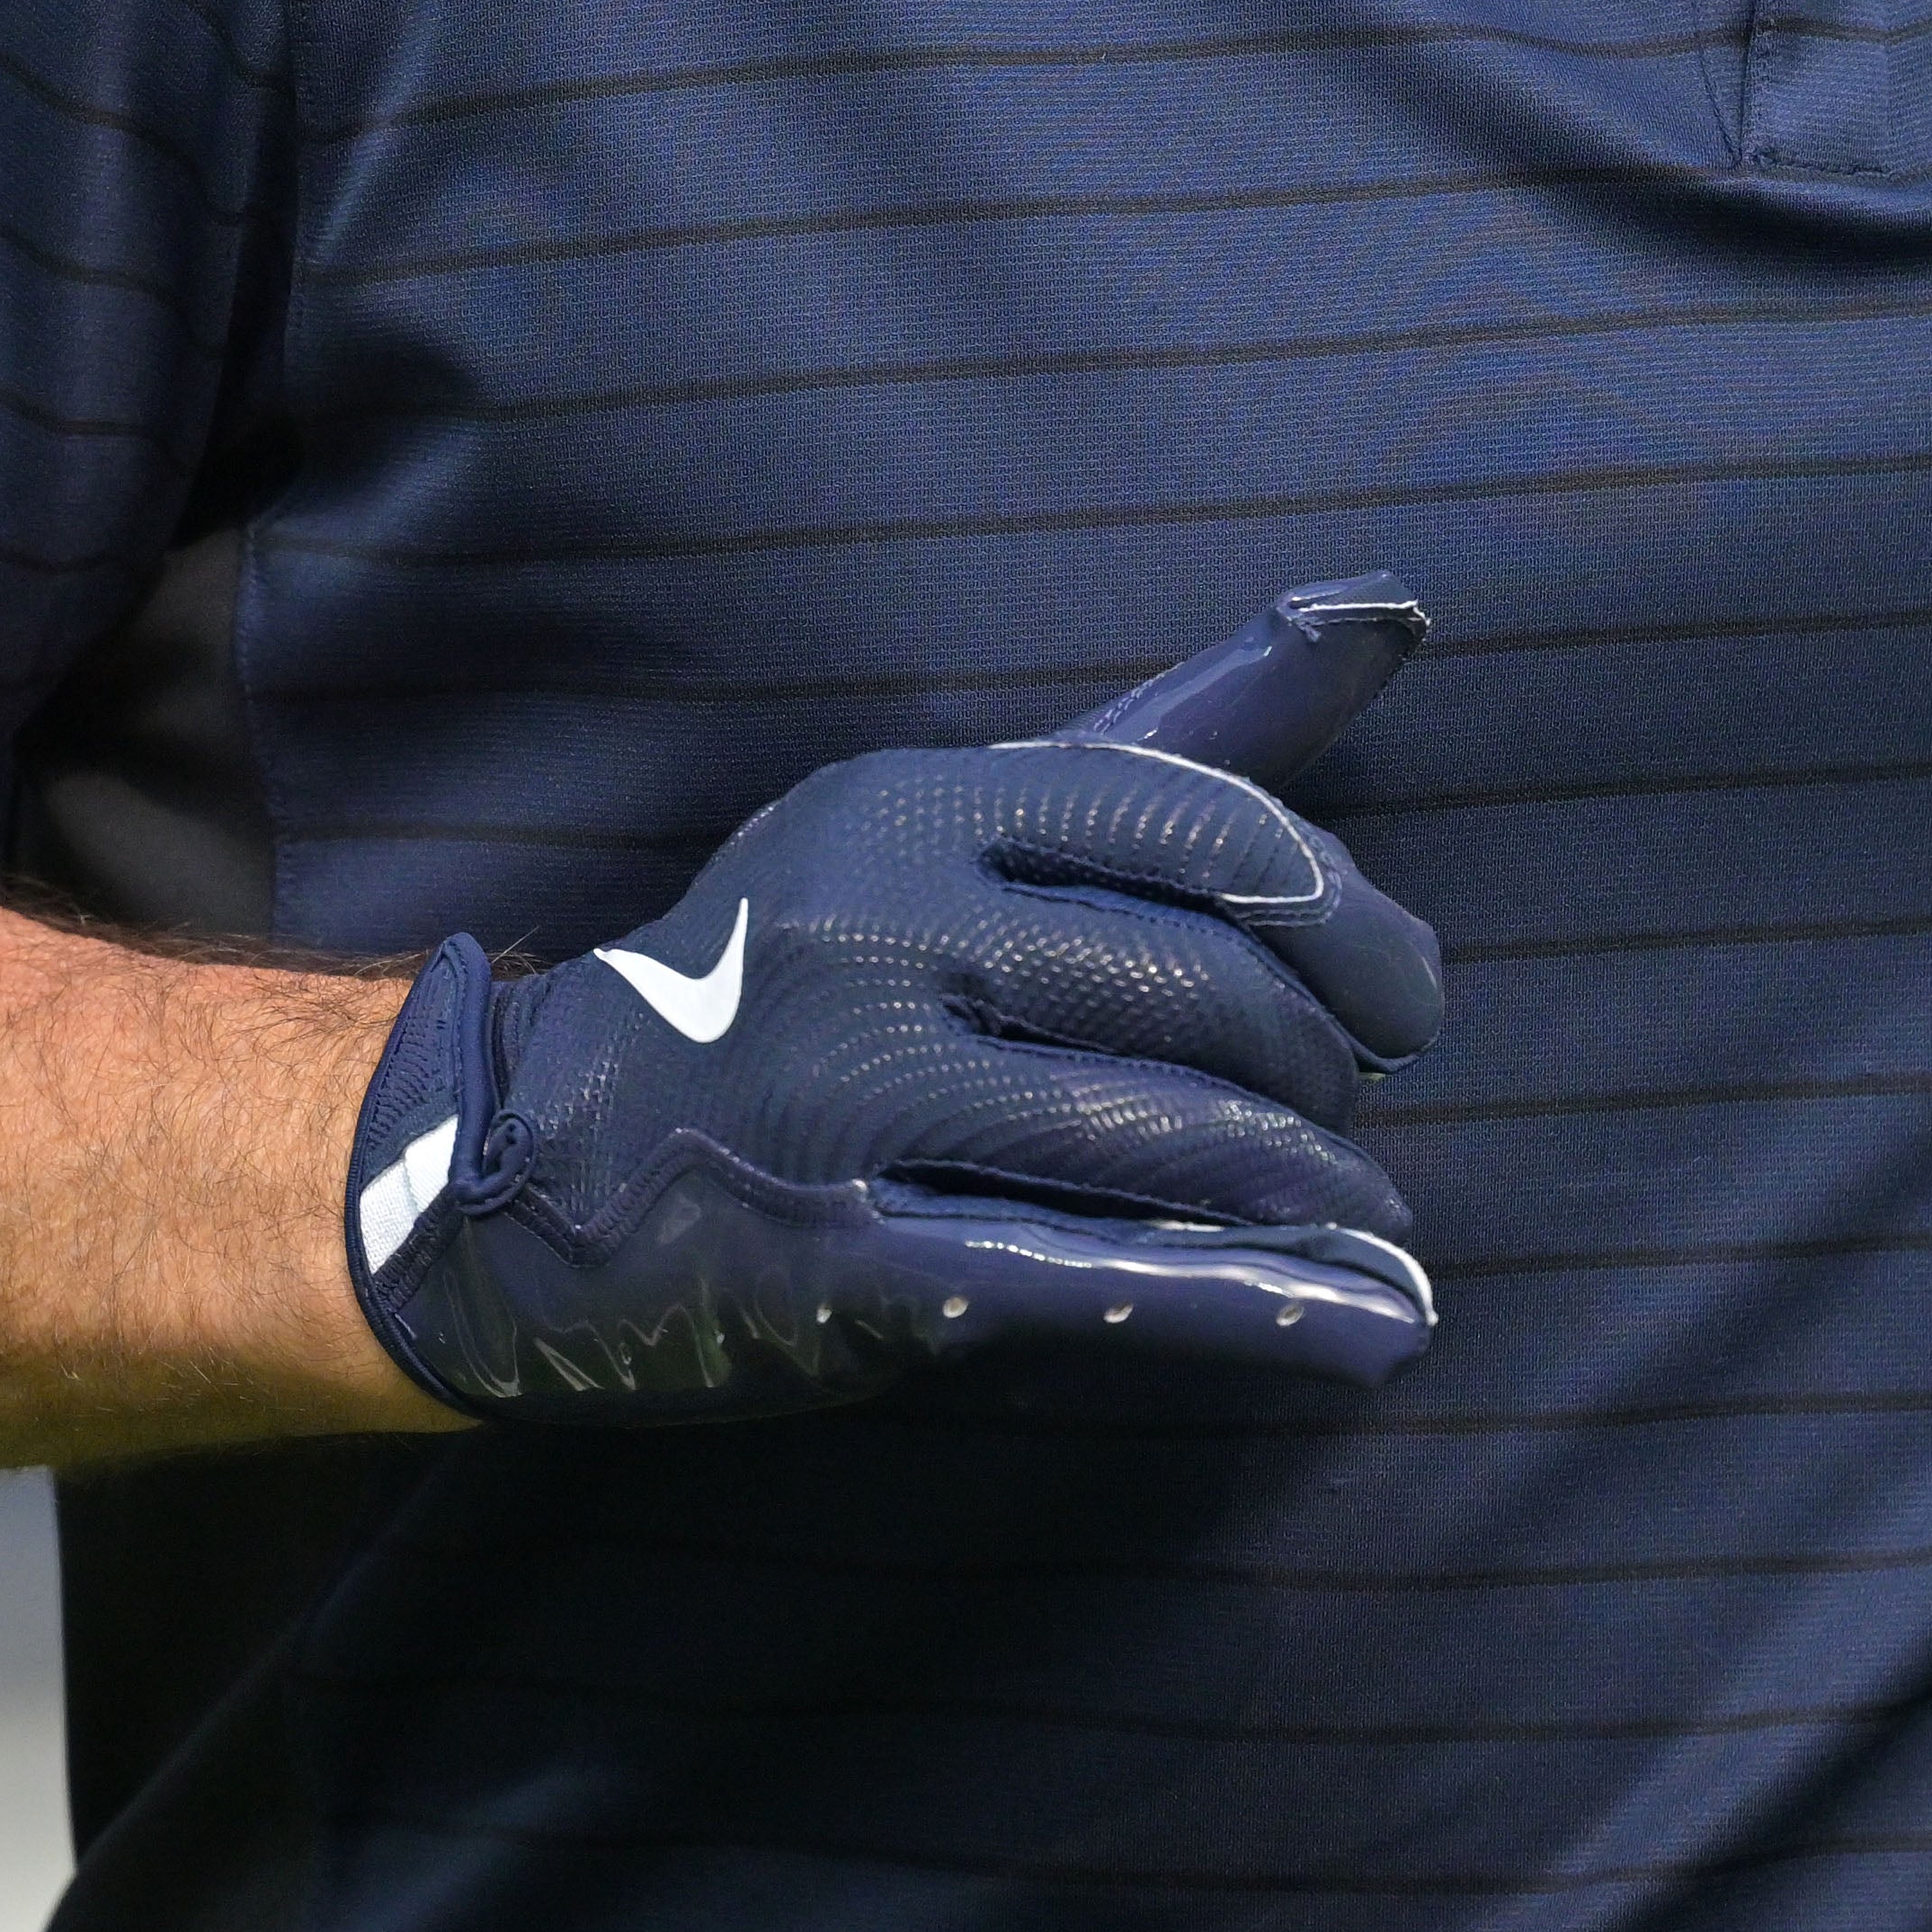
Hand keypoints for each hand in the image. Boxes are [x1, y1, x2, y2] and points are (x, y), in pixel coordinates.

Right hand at [339, 575, 1450, 1422]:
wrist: (529, 1162)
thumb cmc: (797, 975)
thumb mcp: (954, 824)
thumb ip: (1176, 731)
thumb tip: (1393, 609)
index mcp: (910, 804)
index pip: (1208, 834)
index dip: (1350, 919)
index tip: (1402, 995)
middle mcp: (873, 929)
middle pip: (1201, 991)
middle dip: (1325, 1068)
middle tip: (1356, 1116)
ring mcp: (846, 1099)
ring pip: (1168, 1139)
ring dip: (1312, 1192)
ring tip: (1367, 1219)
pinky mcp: (843, 1270)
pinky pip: (1097, 1280)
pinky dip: (1264, 1306)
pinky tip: (1378, 1323)